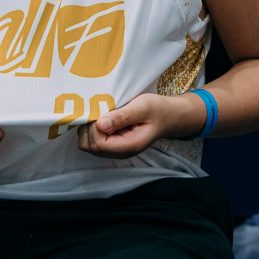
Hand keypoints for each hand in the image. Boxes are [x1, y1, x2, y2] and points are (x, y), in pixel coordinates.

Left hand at [77, 94, 194, 158]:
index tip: (100, 110)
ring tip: (100, 111)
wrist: (169, 115)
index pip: (99, 144)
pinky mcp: (114, 142)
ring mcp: (116, 149)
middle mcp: (120, 152)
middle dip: (88, 128)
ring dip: (89, 127)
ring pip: (89, 144)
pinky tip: (102, 115)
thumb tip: (100, 124)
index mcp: (129, 146)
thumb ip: (122, 116)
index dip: (94, 127)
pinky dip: (93, 127)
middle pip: (90, 146)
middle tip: (98, 109)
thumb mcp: (142, 107)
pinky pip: (94, 139)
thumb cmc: (158, 109)